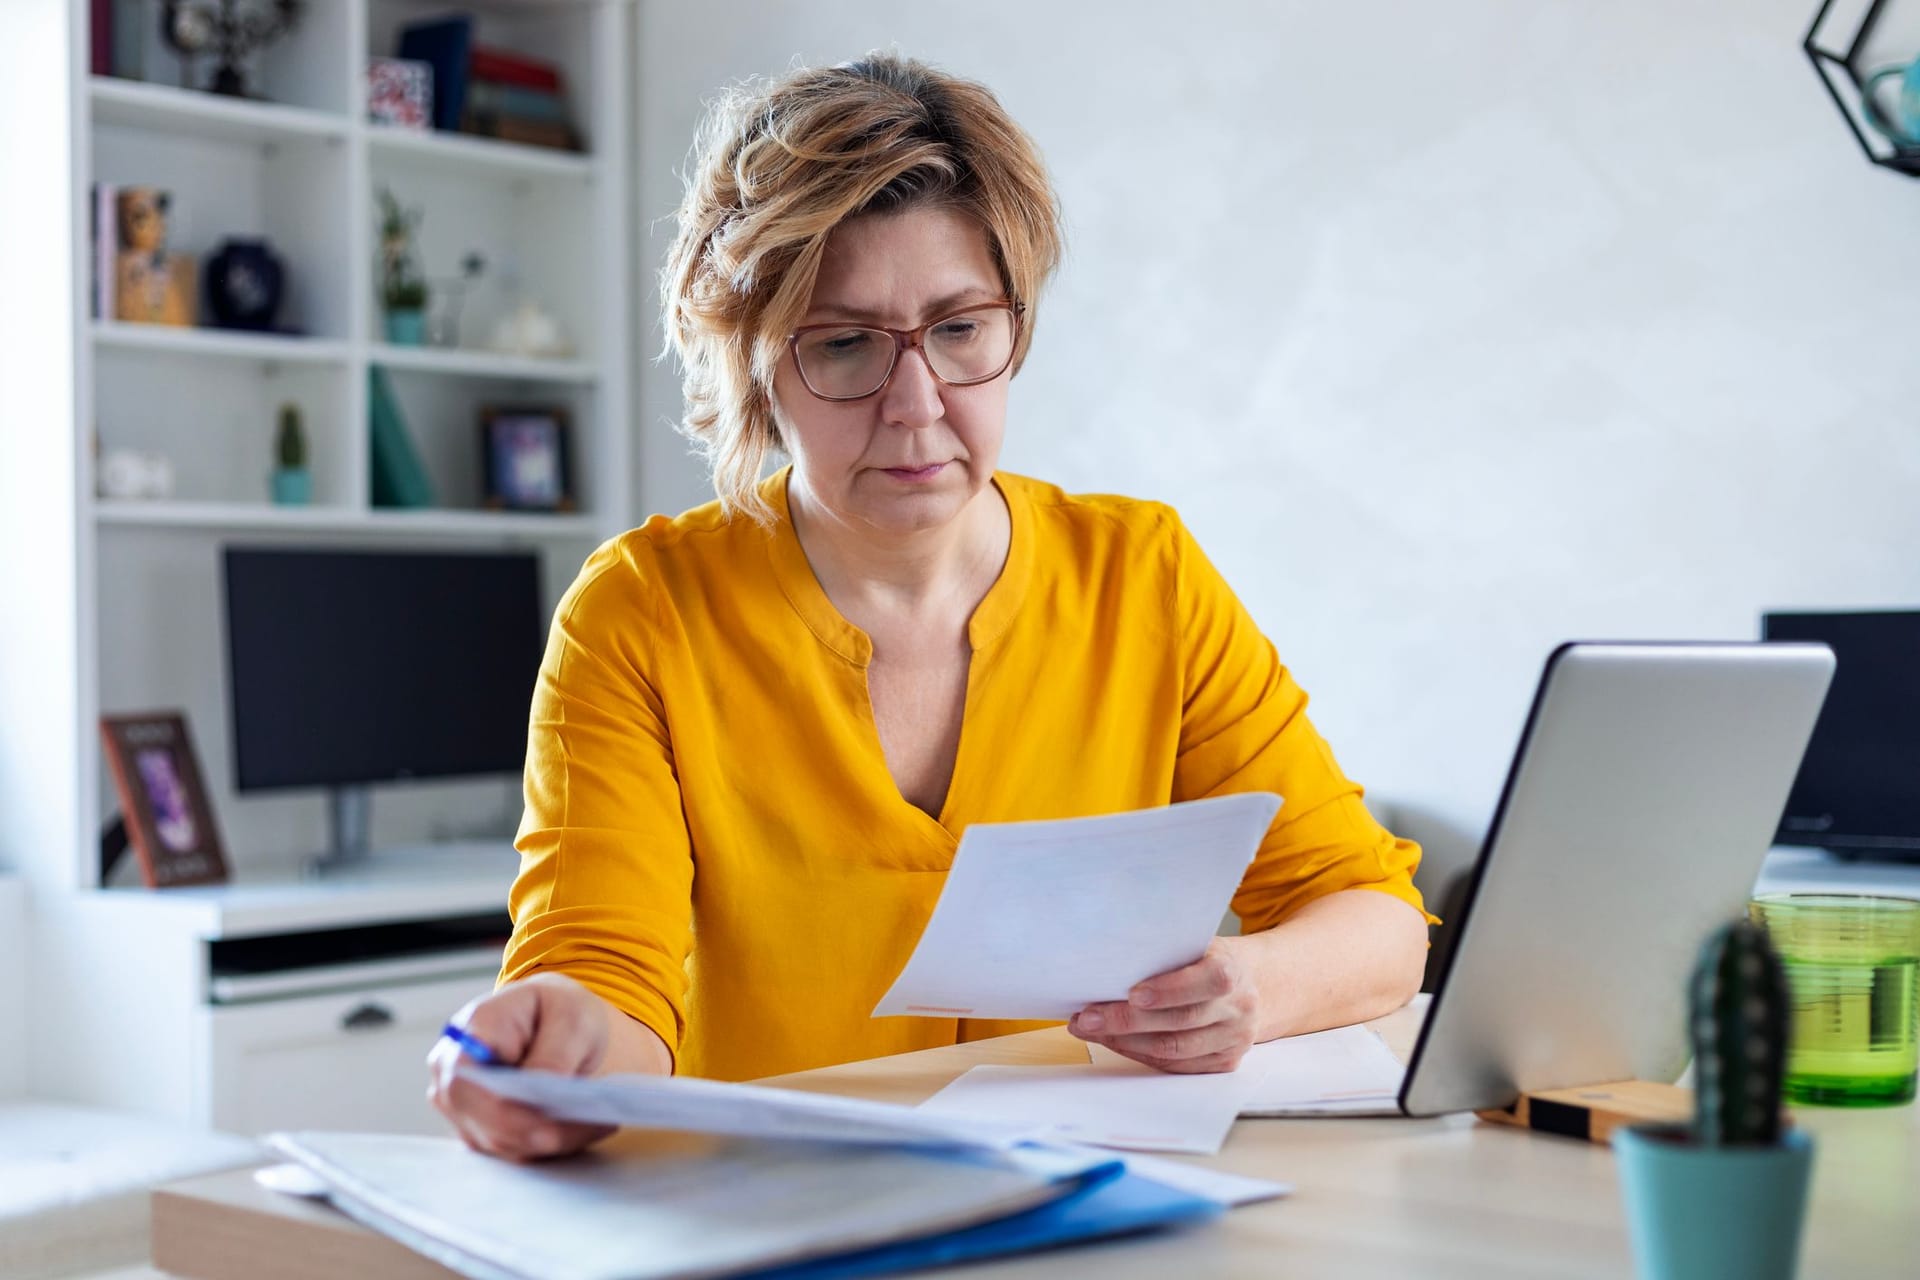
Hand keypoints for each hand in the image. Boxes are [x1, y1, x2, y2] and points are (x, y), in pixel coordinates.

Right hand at [427, 972, 617, 1160]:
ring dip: (553, 1140)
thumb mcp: (571, 1017)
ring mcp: (464, 1108)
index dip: (502, 1116)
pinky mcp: (484, 1129)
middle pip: (483, 1126)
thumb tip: (545, 1096)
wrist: (553, 1017)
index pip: (466, 1087)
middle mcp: (453, 1076)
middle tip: (594, 1127)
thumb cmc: (557, 1009)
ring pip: (502, 1144)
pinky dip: (552, 1142)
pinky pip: (515, 1148)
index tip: (547, 1131)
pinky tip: (586, 1127)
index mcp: (467, 1035)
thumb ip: (555, 1054)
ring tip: (599, 1123)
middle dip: (538, 1135)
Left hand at [1067, 938, 1259, 1072]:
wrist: (1252, 985)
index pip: (1204, 983)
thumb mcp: (1195, 945)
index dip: (1169, 990)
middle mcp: (1237, 1009)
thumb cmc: (1207, 959)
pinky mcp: (1223, 1062)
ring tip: (1091, 1030)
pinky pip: (1175, 1065)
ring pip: (1173, 1049)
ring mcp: (1232, 1040)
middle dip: (1127, 1021)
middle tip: (1087, 1017)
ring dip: (1125, 1042)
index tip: (1132, 993)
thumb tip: (1108, 963)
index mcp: (1231, 972)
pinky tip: (1115, 1042)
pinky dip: (1140, 1053)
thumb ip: (1164, 953)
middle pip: (1179, 1021)